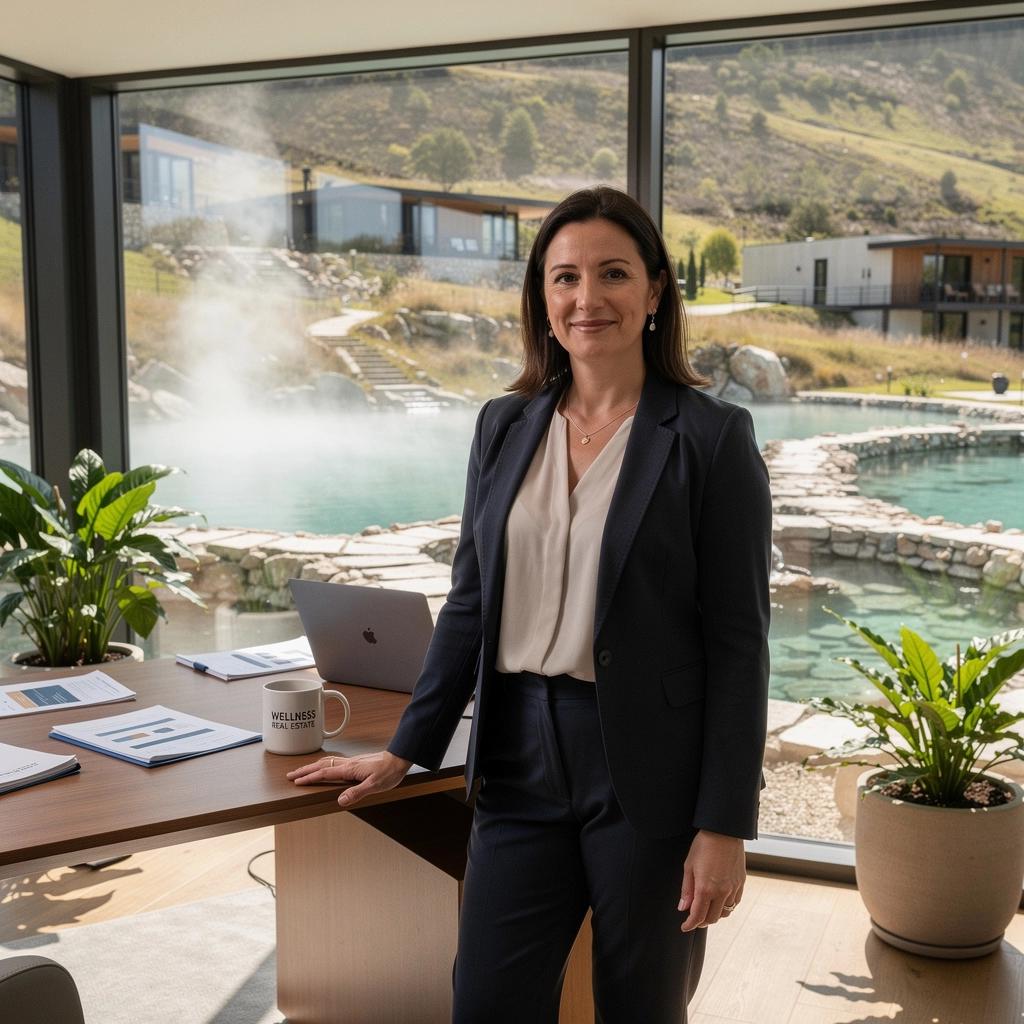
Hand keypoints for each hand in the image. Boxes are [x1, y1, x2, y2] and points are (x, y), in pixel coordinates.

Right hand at [287, 750, 412, 807]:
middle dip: (305, 770)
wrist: (399, 758)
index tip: (297, 781)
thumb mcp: (375, 786)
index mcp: (350, 769)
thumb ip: (357, 792)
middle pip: (321, 766)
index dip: (310, 777)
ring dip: (313, 767)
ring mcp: (351, 762)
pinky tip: (324, 768)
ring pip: (327, 762)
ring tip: (302, 771)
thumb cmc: (389, 772)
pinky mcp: (356, 763)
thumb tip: (340, 800)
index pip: (325, 773)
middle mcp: (348, 764)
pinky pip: (334, 763)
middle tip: (291, 776)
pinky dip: (323, 765)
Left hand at [678, 829, 744, 931]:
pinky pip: (735, 903)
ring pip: (725, 912)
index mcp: (705, 889)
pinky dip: (727, 907)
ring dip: (715, 915)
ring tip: (707, 910)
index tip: (685, 927)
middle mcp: (721, 892)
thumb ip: (686, 890)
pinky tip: (720, 902)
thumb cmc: (703, 846)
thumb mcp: (689, 866)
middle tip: (694, 919)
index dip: (690, 925)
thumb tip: (682, 908)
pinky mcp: (741, 883)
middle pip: (712, 918)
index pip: (697, 916)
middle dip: (701, 921)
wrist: (724, 832)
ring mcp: (733, 888)